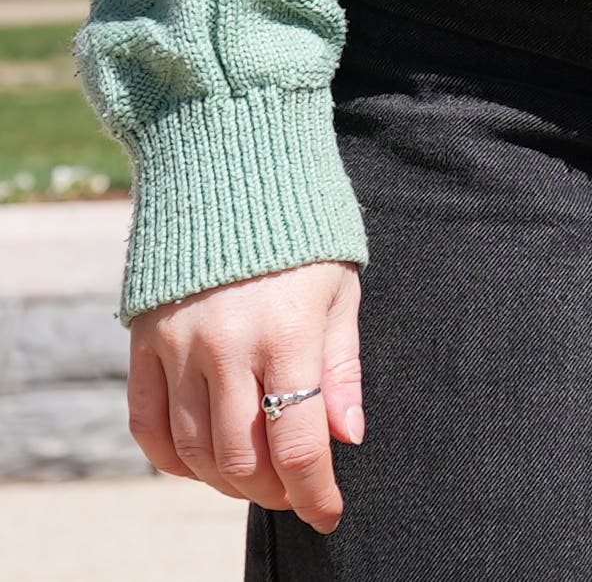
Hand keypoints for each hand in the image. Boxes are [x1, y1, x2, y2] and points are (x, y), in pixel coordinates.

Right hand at [129, 263, 363, 530]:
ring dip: (224, 480)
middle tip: (291, 492)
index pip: (300, 441)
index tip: (328, 514)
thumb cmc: (304, 238)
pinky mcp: (142, 343)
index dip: (314, 491)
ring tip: (253, 478)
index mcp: (290, 334)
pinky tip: (198, 462)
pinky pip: (147, 424)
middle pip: (242, 456)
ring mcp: (179, 347)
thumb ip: (343, 370)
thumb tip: (349, 438)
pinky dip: (171, 458)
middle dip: (271, 491)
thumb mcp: (343, 293)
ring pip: (194, 449)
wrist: (232, 177)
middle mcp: (228, 346)